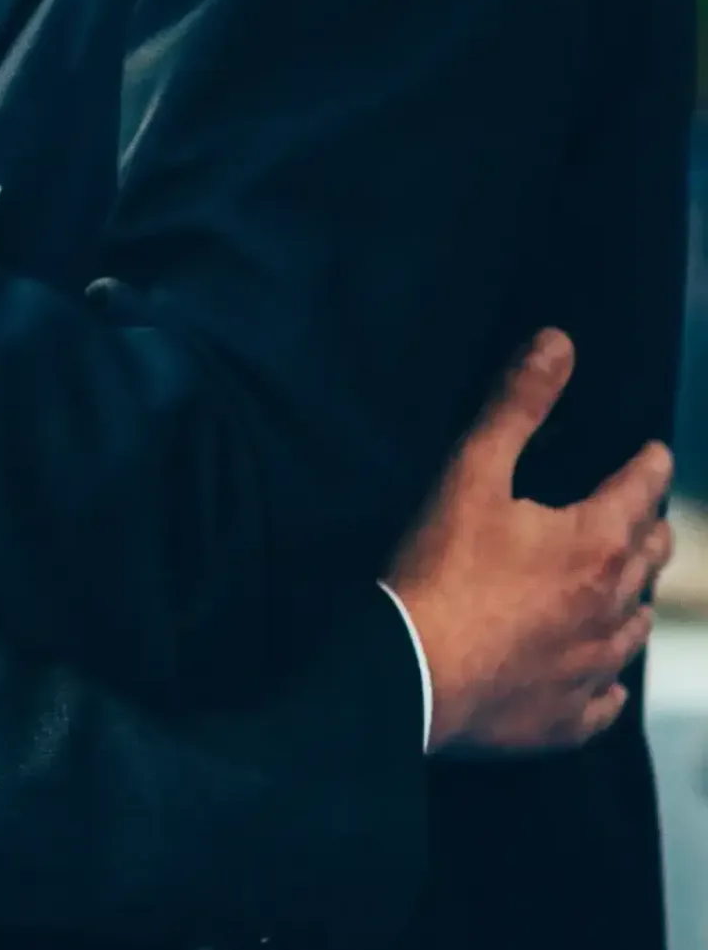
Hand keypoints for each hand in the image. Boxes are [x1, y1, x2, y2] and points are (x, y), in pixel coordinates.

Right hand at [388, 329, 673, 751]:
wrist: (409, 674)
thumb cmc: (438, 571)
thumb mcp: (470, 473)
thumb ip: (517, 407)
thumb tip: (558, 344)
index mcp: (597, 542)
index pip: (642, 490)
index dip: (648, 465)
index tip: (652, 452)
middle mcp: (611, 607)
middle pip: (652, 560)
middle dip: (650, 532)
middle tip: (641, 520)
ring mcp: (592, 668)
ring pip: (635, 630)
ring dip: (632, 604)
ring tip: (622, 594)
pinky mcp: (565, 718)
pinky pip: (604, 701)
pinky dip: (605, 683)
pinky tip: (599, 680)